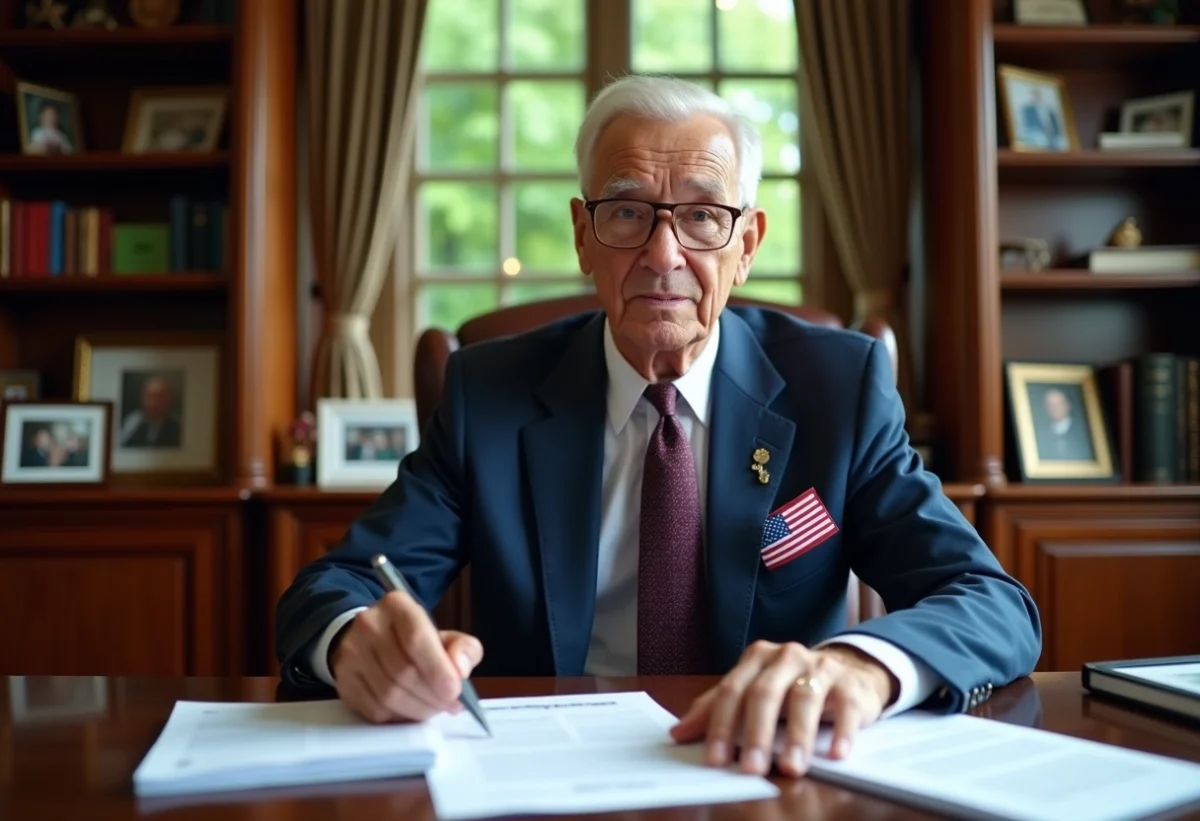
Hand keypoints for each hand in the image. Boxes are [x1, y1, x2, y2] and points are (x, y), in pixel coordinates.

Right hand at [330, 590, 482, 723]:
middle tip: (449, 705)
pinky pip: (374, 709)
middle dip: (432, 696)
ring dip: (418, 709)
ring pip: (388, 695)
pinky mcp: (343, 681)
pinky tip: (411, 710)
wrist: (369, 640)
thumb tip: (461, 669)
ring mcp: (351, 654)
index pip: (416, 639)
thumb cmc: (413, 639)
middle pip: (403, 672)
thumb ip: (463, 648)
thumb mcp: (444, 635)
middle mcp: (368, 625)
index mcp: (397, 605)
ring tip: (433, 708)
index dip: (438, 669)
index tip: (454, 691)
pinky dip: (398, 717)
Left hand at [669, 641, 897, 776]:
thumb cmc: (790, 686)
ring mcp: (820, 666)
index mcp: (756, 657)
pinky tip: (835, 754)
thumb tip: (678, 733)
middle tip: (751, 768)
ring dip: (797, 737)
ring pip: (804, 698)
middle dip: (756, 734)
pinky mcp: (850, 683)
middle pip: (765, 693)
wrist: (847, 671)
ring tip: (791, 768)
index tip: (716, 759)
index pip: (732, 690)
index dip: (722, 726)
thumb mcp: (752, 691)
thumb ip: (716, 709)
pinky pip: (846, 706)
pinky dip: (841, 731)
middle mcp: (786, 656)